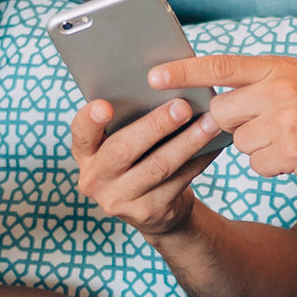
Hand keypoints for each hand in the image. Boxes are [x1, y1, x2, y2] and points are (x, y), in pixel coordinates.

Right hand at [70, 94, 222, 239]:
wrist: (152, 209)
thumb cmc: (137, 160)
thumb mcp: (121, 142)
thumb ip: (127, 119)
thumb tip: (162, 84)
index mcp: (85, 154)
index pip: (81, 133)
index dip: (90, 120)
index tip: (105, 105)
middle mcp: (95, 179)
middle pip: (123, 150)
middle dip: (155, 125)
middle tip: (182, 106)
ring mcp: (120, 200)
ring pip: (157, 167)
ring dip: (187, 142)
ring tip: (210, 122)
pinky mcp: (149, 213)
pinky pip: (179, 181)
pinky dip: (200, 160)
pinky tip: (215, 144)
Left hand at [150, 56, 296, 188]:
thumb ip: (265, 83)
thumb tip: (221, 96)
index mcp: (280, 67)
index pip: (220, 65)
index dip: (183, 71)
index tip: (153, 75)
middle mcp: (279, 90)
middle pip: (220, 111)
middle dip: (232, 124)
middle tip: (267, 126)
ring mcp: (285, 121)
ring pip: (238, 142)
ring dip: (258, 148)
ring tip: (295, 140)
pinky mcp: (291, 151)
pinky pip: (257, 164)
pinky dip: (273, 166)